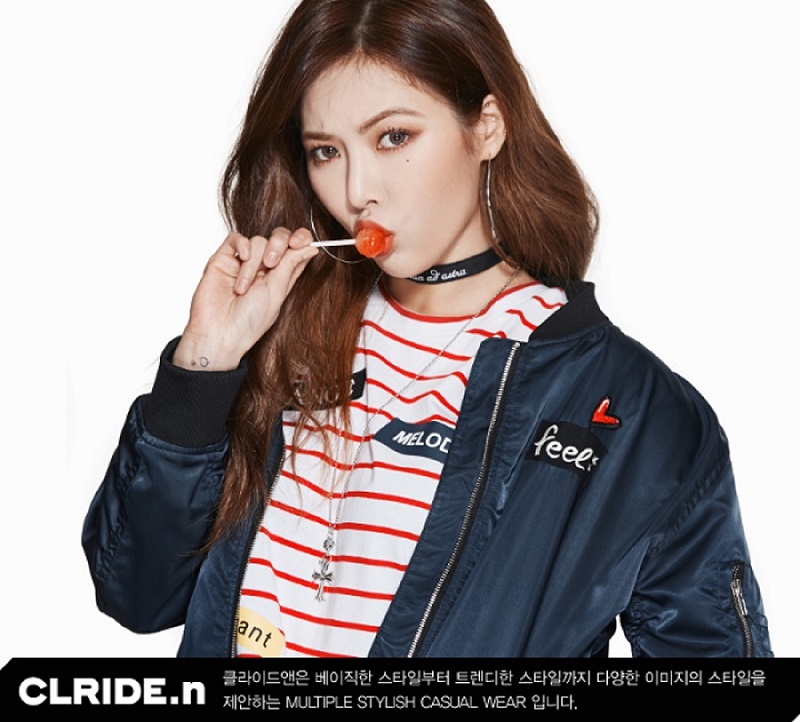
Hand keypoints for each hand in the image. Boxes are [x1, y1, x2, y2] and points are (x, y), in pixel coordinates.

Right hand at [173, 227, 317, 370]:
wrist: (219, 333)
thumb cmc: (248, 322)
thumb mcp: (277, 292)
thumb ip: (291, 265)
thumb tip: (311, 247)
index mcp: (281, 277)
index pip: (296, 250)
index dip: (302, 240)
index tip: (302, 243)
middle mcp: (263, 268)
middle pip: (279, 238)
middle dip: (279, 244)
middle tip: (271, 263)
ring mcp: (243, 262)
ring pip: (258, 241)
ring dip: (253, 264)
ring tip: (243, 288)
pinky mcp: (223, 259)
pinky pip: (235, 238)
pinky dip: (242, 245)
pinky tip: (241, 260)